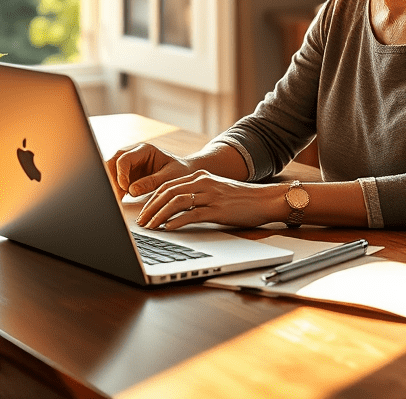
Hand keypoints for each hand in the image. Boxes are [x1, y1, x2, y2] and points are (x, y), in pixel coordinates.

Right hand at [106, 143, 193, 199]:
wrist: (184, 173)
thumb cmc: (180, 172)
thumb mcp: (170, 177)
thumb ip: (152, 182)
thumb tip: (131, 190)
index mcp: (144, 150)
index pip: (124, 159)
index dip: (121, 174)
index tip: (124, 188)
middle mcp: (133, 155)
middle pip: (112, 163)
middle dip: (110, 179)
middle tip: (115, 196)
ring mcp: (129, 165)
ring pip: (110, 172)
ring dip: (111, 186)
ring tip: (117, 200)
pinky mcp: (127, 176)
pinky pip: (115, 182)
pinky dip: (115, 192)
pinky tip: (119, 201)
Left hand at [135, 171, 283, 229]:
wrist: (265, 200)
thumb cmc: (241, 199)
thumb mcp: (216, 191)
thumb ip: (197, 195)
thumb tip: (175, 209)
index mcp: (200, 176)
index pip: (168, 185)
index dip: (151, 198)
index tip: (142, 211)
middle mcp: (203, 182)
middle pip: (168, 192)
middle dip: (150, 207)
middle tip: (140, 221)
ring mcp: (210, 195)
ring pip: (176, 202)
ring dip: (159, 215)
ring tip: (150, 226)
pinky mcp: (218, 209)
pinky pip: (192, 214)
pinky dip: (176, 221)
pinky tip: (167, 228)